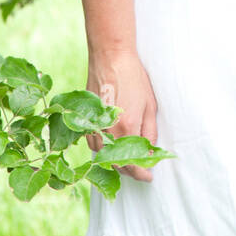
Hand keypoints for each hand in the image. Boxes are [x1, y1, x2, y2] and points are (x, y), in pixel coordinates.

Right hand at [86, 49, 158, 182]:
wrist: (110, 57)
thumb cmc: (134, 78)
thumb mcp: (150, 105)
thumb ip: (150, 132)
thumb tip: (150, 153)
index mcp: (127, 128)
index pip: (133, 165)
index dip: (142, 175)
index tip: (149, 177)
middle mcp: (108, 132)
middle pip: (117, 165)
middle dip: (130, 170)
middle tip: (141, 168)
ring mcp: (94, 127)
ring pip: (103, 157)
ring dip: (115, 162)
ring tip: (128, 157)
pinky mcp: (85, 121)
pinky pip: (93, 145)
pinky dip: (103, 150)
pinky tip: (113, 144)